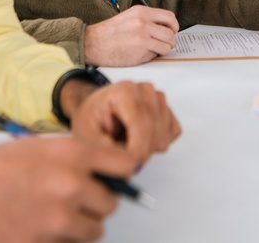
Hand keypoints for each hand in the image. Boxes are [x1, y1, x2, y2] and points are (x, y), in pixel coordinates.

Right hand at [0, 136, 138, 242]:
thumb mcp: (33, 149)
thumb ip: (71, 158)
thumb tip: (99, 168)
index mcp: (72, 154)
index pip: (125, 164)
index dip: (122, 172)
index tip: (119, 176)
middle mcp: (72, 186)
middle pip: (111, 202)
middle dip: (95, 203)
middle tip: (76, 200)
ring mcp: (60, 220)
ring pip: (94, 230)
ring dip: (80, 226)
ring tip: (53, 217)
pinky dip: (60, 241)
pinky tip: (39, 230)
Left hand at [65, 80, 181, 165]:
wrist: (97, 110)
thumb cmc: (92, 119)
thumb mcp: (86, 136)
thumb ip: (103, 149)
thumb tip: (126, 161)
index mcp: (124, 91)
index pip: (142, 125)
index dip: (138, 151)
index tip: (129, 168)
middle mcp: (144, 90)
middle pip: (154, 132)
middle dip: (141, 154)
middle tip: (122, 160)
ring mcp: (158, 98)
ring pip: (163, 136)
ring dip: (147, 149)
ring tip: (126, 143)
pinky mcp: (167, 109)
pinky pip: (172, 133)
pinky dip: (157, 143)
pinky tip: (139, 139)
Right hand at [84, 6, 178, 66]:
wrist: (93, 43)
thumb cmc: (109, 32)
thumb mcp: (129, 17)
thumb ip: (147, 19)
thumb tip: (165, 27)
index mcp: (142, 12)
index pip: (170, 17)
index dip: (174, 26)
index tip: (171, 31)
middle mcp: (143, 23)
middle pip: (171, 33)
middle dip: (170, 41)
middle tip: (164, 44)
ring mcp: (143, 38)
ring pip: (167, 45)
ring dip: (163, 49)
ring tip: (153, 49)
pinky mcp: (140, 52)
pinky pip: (157, 55)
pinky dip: (153, 56)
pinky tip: (143, 53)